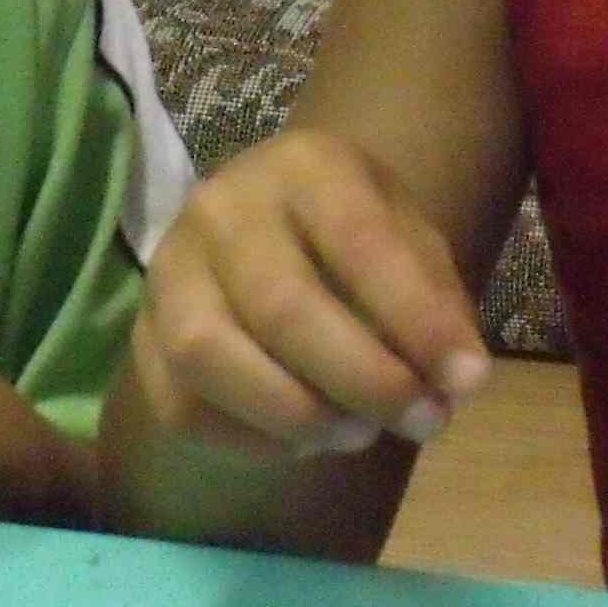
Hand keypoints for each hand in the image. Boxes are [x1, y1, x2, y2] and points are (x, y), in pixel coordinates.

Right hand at [129, 130, 488, 460]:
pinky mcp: (141, 336)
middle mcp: (221, 207)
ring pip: (208, 356)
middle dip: (364, 381)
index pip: (358, 241)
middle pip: (280, 307)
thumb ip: (437, 305)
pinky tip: (302, 438)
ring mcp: (168, 271)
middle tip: (422, 421)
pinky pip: (181, 405)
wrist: (270, 226)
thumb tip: (457, 382)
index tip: (466, 382)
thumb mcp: (411, 241)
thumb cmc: (353, 236)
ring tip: (356, 432)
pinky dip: (249, 440)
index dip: (416, 320)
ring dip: (295, 414)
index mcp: (304, 166)